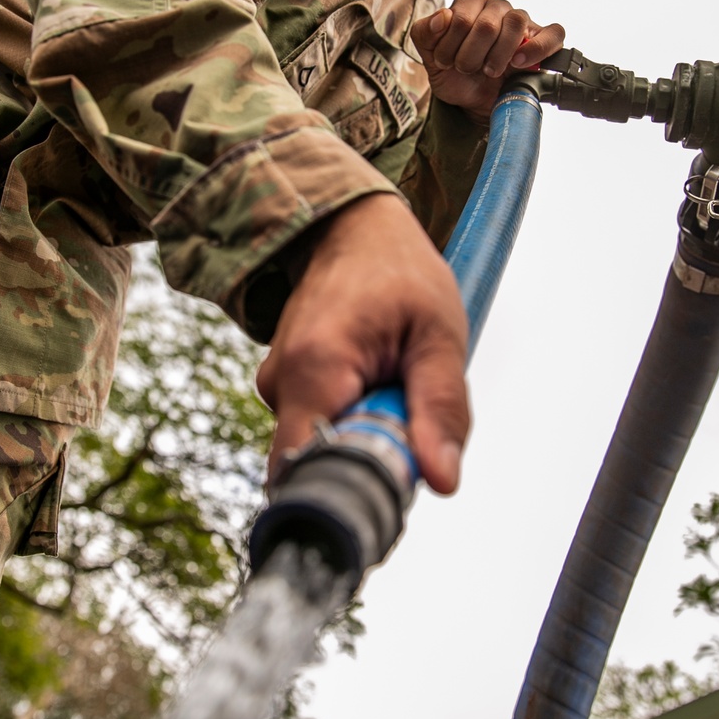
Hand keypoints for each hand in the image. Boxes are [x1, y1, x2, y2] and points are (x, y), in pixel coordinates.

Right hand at [256, 194, 469, 494]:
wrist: (354, 229)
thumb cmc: (400, 272)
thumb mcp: (440, 336)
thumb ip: (441, 409)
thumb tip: (442, 480)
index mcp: (315, 366)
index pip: (309, 468)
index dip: (355, 489)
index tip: (398, 472)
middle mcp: (281, 380)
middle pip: (322, 463)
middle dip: (372, 453)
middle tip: (406, 407)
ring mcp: (277, 384)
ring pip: (324, 445)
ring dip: (365, 428)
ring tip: (391, 378)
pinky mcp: (284, 387)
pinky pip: (321, 425)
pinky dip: (352, 414)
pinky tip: (372, 377)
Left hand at [412, 0, 564, 123]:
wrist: (473, 100)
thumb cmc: (454, 74)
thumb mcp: (430, 57)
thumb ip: (425, 32)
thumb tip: (443, 16)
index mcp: (469, 3)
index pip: (460, 16)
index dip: (449, 46)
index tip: (446, 62)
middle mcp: (496, 6)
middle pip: (486, 23)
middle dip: (470, 56)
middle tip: (466, 69)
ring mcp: (521, 20)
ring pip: (516, 22)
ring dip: (498, 55)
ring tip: (489, 71)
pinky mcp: (542, 38)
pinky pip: (552, 33)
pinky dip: (537, 48)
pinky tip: (518, 62)